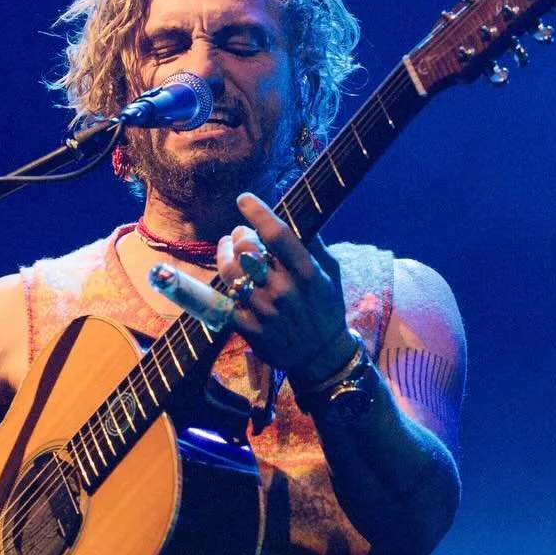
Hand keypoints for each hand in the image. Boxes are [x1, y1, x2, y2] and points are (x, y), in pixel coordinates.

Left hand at [218, 192, 356, 383]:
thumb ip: (315, 245)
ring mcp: (266, 311)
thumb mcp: (331, 273)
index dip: (257, 212)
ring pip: (231, 273)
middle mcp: (285, 290)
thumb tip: (297, 215)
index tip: (244, 199)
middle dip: (238, 235)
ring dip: (224, 255)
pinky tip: (231, 280)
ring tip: (227, 249)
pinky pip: (226, 302)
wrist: (322, 355)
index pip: (277, 234)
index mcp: (307, 272)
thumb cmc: (327, 308)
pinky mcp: (251, 330)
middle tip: (239, 234)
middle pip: (247, 250)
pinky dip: (225, 287)